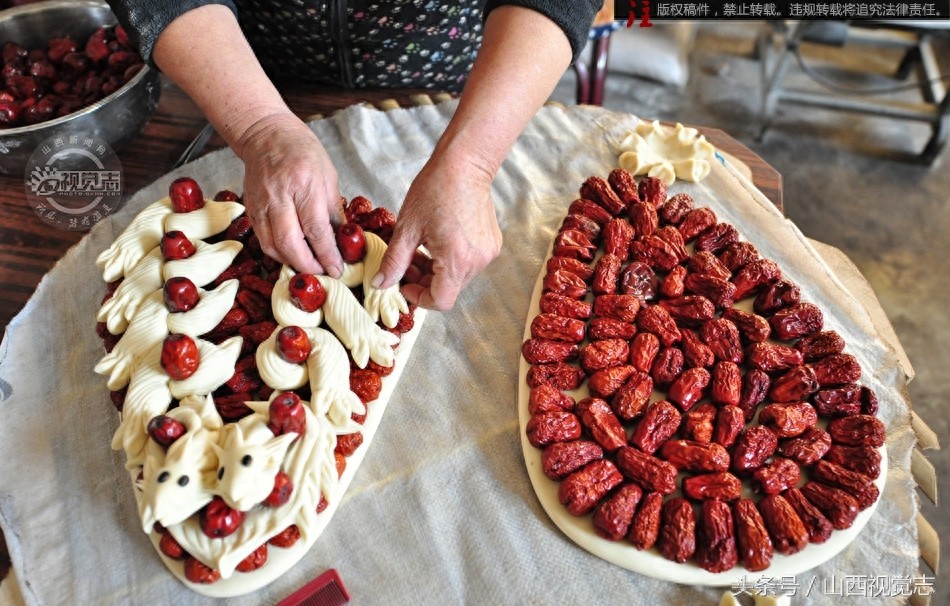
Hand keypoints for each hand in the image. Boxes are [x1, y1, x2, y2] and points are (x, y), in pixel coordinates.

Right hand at [237, 111, 343, 276]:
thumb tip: (342, 242)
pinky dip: (277, 253)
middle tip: (323, 272)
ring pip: (272, 245)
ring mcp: (261, 203)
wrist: (266, 135)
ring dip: (291, 262)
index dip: (327, 254)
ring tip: (309, 266)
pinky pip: (262, 239)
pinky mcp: (250, 208)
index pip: (316, 229)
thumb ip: (333, 211)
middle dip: (308, 265)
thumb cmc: (302, 152)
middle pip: (290, 243)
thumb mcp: (328, 177)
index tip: (337, 268)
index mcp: (304, 184)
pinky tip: (291, 255)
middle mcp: (279, 195)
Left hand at [374, 153, 501, 310]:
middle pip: (449, 289)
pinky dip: (451, 260)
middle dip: (425, 281)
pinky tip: (437, 241)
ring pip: (458, 277)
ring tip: (420, 250)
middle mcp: (477, 260)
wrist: (465, 164)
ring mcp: (487, 253)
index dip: (419, 297)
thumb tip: (380, 283)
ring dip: (437, 271)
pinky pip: (468, 263)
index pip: (441, 301)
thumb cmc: (436, 189)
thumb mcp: (407, 227)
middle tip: (407, 263)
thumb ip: (394, 261)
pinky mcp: (492, 244)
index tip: (405, 284)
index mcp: (457, 259)